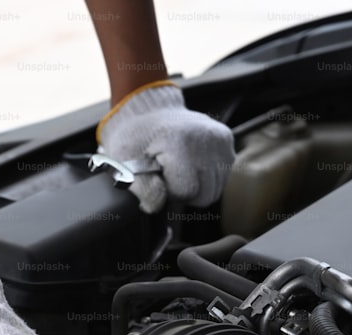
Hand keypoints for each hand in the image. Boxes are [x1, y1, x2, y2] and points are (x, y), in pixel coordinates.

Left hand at [98, 81, 234, 213]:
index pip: (188, 191)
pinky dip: (206, 175)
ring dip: (197, 185)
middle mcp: (206, 139)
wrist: (149, 110)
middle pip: (207, 195)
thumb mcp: (124, 163)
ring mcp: (220, 139)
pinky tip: (190, 163)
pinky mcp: (226, 139)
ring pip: (216, 188)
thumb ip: (142, 189)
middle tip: (169, 176)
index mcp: (180, 143)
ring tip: (178, 168)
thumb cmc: (134, 137)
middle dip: (186, 193)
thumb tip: (156, 207)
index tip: (159, 178)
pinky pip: (221, 175)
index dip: (171, 192)